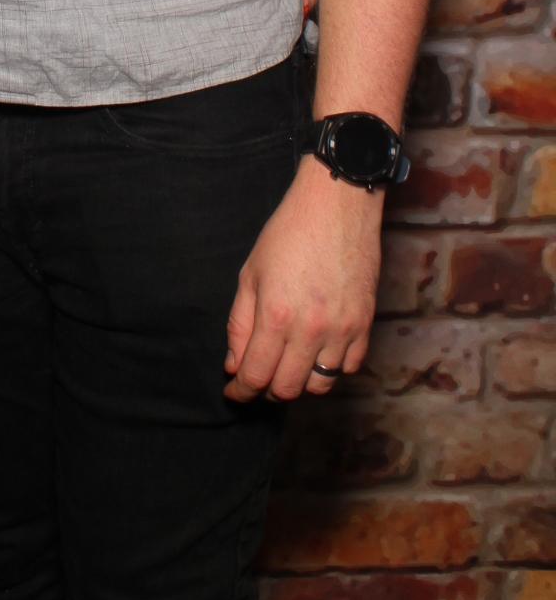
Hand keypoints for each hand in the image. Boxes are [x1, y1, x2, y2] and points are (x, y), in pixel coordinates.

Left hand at [224, 156, 380, 403]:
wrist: (337, 207)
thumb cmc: (288, 233)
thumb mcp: (250, 273)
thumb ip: (240, 324)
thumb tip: (234, 364)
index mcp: (277, 315)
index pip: (256, 376)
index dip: (241, 391)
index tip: (234, 392)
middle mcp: (311, 330)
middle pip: (287, 389)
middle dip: (266, 391)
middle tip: (257, 379)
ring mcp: (342, 330)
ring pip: (320, 386)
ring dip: (298, 384)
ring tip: (286, 367)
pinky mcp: (365, 325)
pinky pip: (348, 368)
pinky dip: (330, 369)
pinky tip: (316, 354)